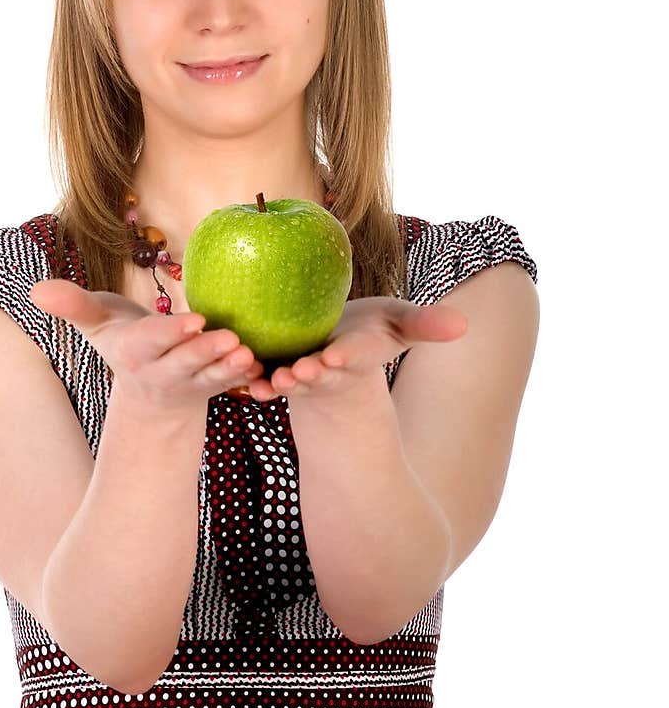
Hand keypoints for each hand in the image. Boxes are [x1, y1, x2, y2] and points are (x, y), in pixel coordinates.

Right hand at [27, 280, 264, 414]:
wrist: (146, 385)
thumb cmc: (122, 337)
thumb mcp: (96, 320)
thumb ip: (73, 305)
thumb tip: (36, 289)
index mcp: (133, 351)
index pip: (152, 342)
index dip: (171, 334)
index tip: (194, 320)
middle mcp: (160, 371)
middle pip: (184, 362)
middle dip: (205, 352)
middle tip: (230, 338)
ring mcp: (188, 382)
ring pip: (210, 377)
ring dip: (229, 368)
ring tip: (248, 354)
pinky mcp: (212, 387)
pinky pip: (229, 385)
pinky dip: (245, 379)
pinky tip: (262, 366)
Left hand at [243, 296, 468, 408]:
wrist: (333, 349)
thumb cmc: (368, 330)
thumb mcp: (397, 323)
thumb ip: (425, 324)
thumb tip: (464, 325)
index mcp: (357, 353)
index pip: (354, 355)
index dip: (345, 357)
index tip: (335, 357)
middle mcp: (329, 368)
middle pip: (320, 373)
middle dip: (311, 375)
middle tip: (298, 372)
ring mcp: (302, 375)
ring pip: (290, 381)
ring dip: (279, 383)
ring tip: (269, 381)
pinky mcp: (277, 374)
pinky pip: (262, 380)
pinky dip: (254, 382)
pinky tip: (243, 382)